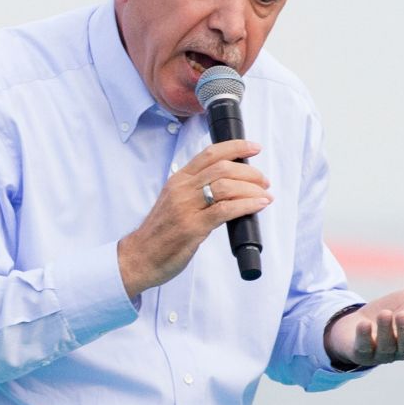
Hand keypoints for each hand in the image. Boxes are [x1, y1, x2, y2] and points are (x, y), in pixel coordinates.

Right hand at [117, 139, 271, 298]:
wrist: (139, 257)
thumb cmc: (159, 233)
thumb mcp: (174, 202)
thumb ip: (195, 190)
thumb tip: (227, 185)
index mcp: (178, 180)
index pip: (210, 154)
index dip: (235, 147)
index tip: (254, 147)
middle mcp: (182, 189)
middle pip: (222, 168)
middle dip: (249, 172)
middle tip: (263, 181)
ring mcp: (186, 207)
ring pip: (226, 186)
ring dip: (251, 188)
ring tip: (264, 195)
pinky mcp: (192, 227)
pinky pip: (225, 209)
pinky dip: (247, 205)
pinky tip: (258, 205)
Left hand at [325, 273, 403, 367]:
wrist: (358, 322)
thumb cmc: (392, 311)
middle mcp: (401, 349)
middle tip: (403, 314)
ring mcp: (381, 353)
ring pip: (387, 346)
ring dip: (386, 330)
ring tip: (384, 314)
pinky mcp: (361, 353)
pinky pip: (363, 349)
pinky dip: (364, 336)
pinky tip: (364, 324)